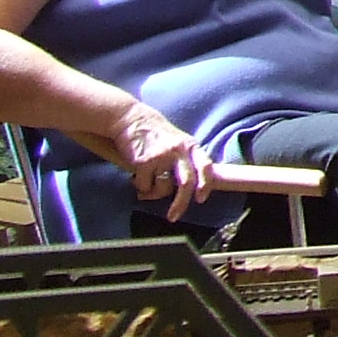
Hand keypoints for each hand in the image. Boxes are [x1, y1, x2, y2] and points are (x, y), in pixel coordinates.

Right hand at [106, 100, 213, 221]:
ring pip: (163, 188)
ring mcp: (162, 155)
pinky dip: (140, 186)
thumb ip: (185, 161)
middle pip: (186, 183)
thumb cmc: (155, 135)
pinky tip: (136, 176)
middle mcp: (180, 150)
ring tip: (147, 184)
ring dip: (153, 193)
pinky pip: (144, 186)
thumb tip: (189, 188)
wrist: (131, 120)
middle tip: (173, 216)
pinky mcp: (144, 161)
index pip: (206, 166)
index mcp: (191, 146)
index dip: (205, 184)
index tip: (201, 198)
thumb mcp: (178, 143)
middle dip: (181, 203)